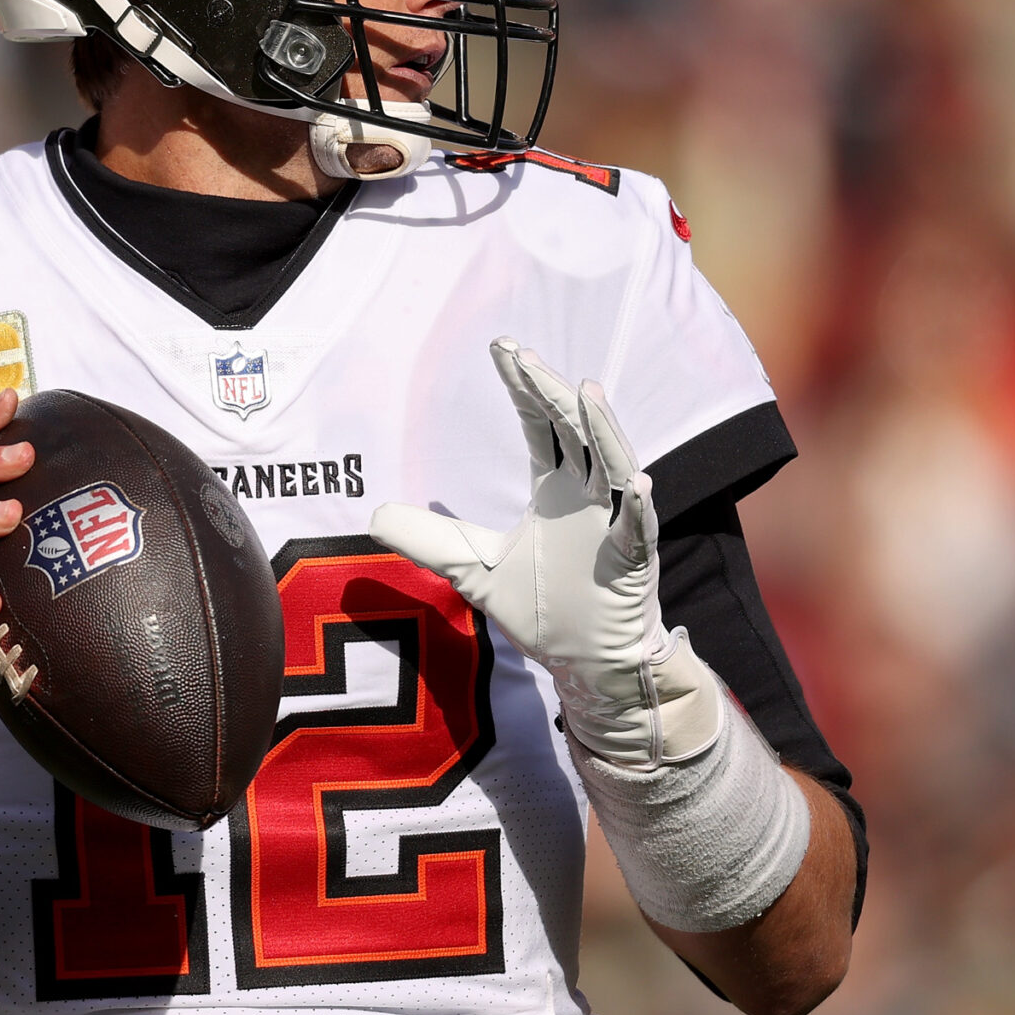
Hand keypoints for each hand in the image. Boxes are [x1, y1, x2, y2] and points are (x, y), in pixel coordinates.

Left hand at [368, 338, 727, 770]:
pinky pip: (639, 531)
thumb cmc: (544, 612)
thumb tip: (374, 516)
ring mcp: (613, 527)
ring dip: (603, 432)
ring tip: (588, 393)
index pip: (540, 426)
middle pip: (573, 432)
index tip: (505, 349)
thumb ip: (431, 540)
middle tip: (524, 355)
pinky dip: (638, 508)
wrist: (584, 665)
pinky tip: (635, 483)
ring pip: (612, 467)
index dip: (524, 388)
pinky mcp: (633, 564)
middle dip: (550, 393)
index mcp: (554, 491)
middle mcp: (586, 498)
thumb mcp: (474, 570)